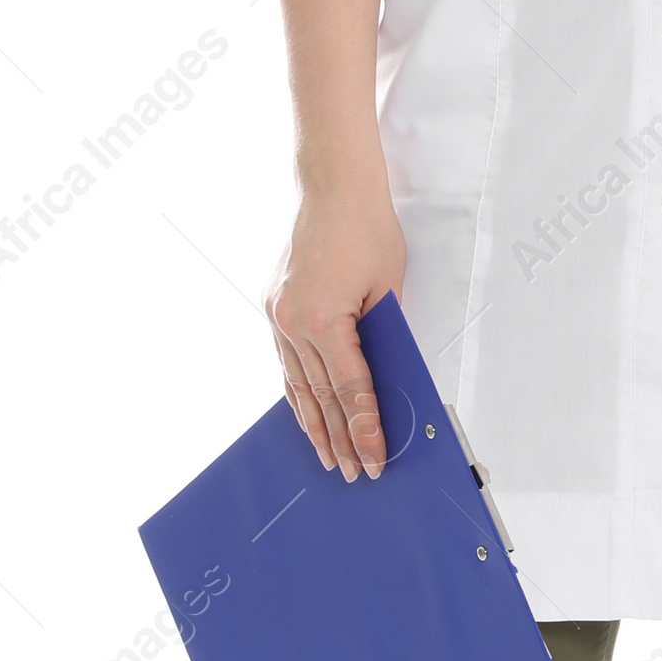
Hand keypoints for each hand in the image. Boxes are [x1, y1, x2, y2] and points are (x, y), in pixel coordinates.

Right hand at [266, 181, 406, 479]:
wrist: (332, 187)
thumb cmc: (366, 228)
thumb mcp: (388, 287)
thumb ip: (383, 336)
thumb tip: (385, 380)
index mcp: (323, 319)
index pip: (350, 390)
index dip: (365, 430)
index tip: (374, 460)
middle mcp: (293, 323)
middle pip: (321, 396)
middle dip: (340, 439)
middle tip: (352, 473)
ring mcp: (278, 316)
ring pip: (297, 386)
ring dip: (313, 425)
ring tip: (326, 458)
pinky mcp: (273, 308)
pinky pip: (286, 363)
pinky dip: (297, 393)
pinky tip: (305, 415)